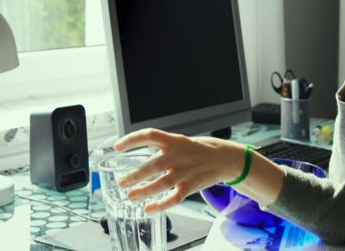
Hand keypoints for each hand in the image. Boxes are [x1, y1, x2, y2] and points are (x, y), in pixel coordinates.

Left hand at [112, 128, 242, 212]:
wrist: (226, 158)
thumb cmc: (201, 150)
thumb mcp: (182, 142)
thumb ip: (163, 148)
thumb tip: (139, 156)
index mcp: (175, 141)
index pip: (150, 135)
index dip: (132, 140)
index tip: (117, 147)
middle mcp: (180, 155)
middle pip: (155, 165)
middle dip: (135, 175)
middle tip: (121, 182)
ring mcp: (187, 172)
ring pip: (163, 184)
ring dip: (144, 191)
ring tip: (131, 196)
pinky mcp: (192, 186)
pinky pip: (174, 198)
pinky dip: (160, 205)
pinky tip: (149, 208)